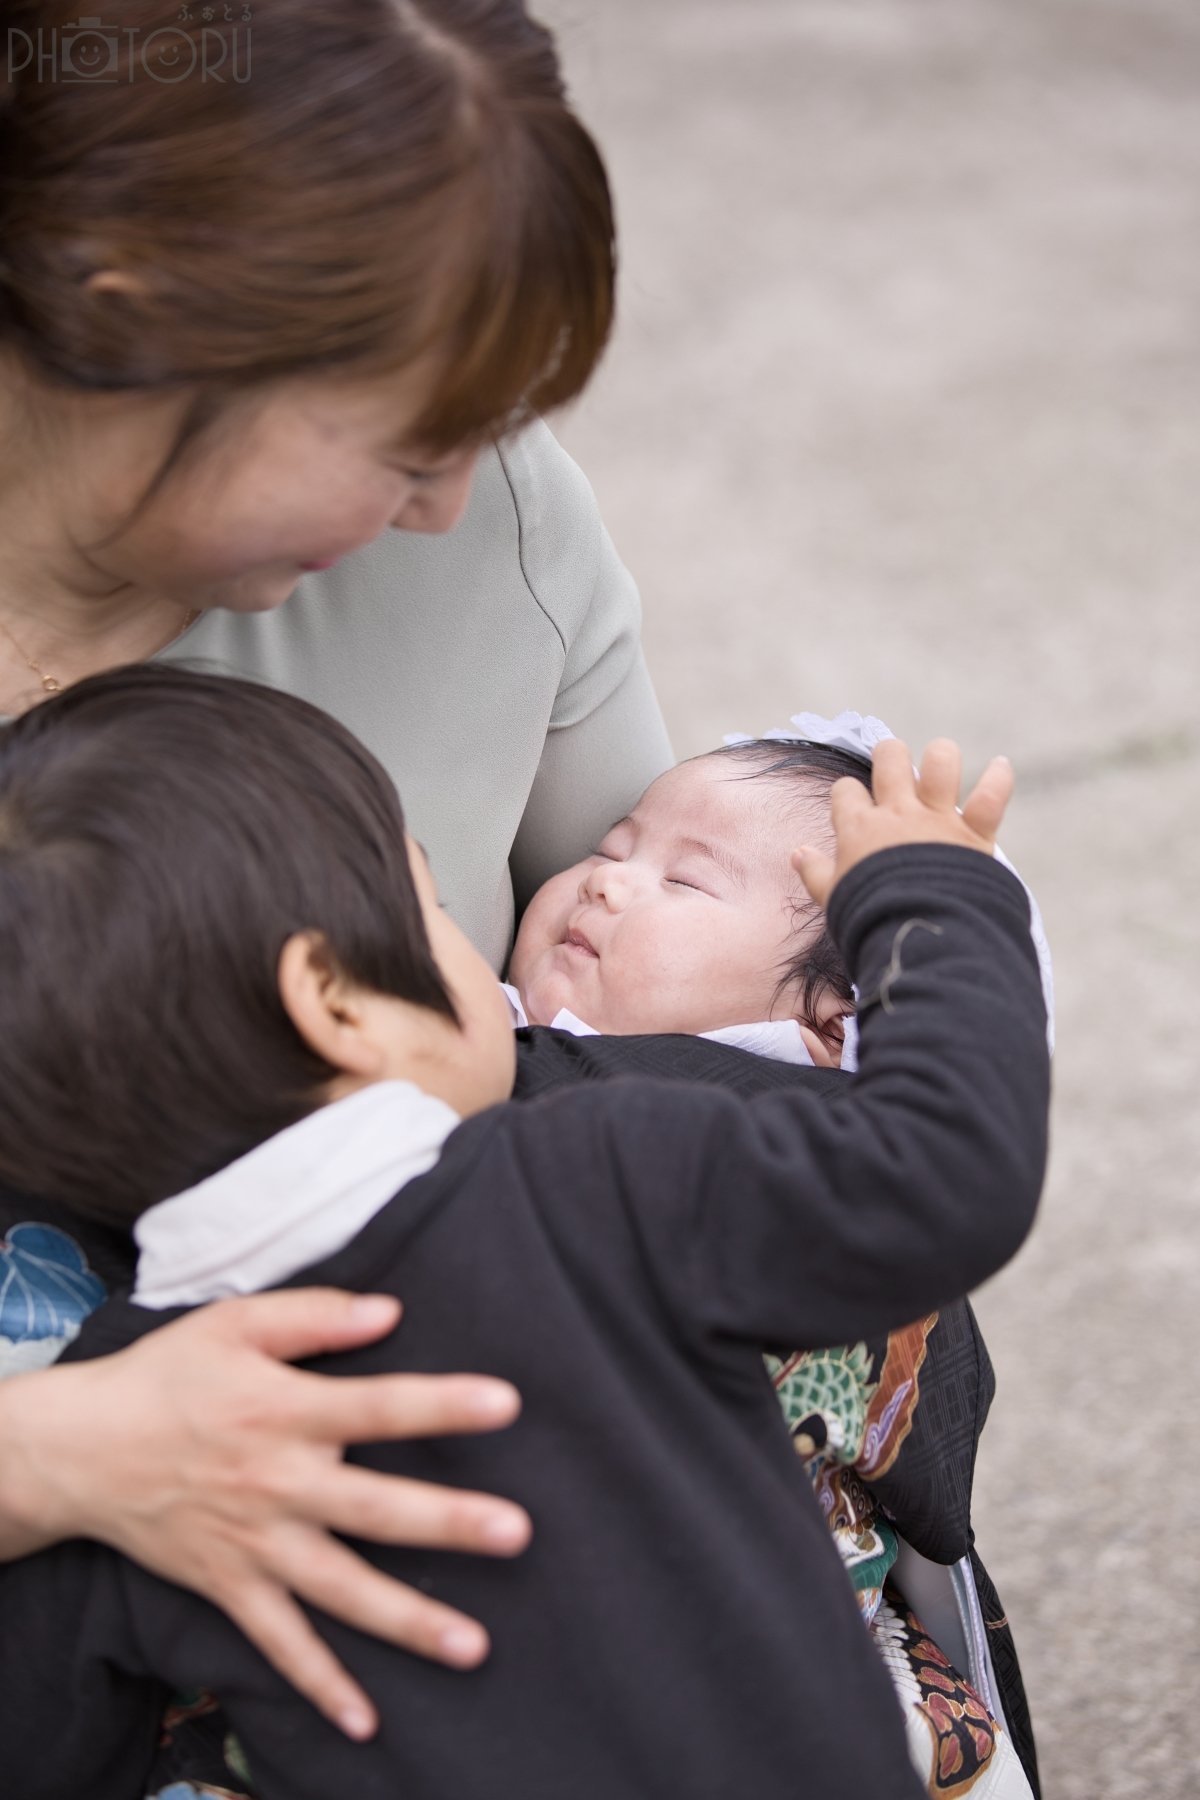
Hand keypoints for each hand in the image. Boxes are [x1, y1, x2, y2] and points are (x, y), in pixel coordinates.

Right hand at [0, 1289, 530, 1740]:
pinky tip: (364, 1719)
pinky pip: (280, 1643)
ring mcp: (257, 1543)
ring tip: (473, 1645)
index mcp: (286, 1411)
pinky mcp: (231, 1587)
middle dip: (446, 1522)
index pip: (377, 1406)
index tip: (506, 1403)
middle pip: (374, 1506)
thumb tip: (390, 1310)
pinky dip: (319, 1683)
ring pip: (342, 1589)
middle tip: (517, 1532)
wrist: (83, 1449)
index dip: (441, 1403)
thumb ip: (315, 1316)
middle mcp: (279, 1482)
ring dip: (407, 1619)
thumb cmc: (170, 1375)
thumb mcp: (235, 1323)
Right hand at [792, 737, 1013, 908]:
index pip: (846, 790)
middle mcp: (898, 813)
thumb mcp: (833, 897)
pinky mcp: (973, 833)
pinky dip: (999, 779)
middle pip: (890, 758)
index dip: (848, 795)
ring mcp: (937, 819)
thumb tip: (797, 853)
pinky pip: (991, 795)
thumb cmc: (868, 917)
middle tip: (892, 770)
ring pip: (941, 762)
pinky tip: (1001, 766)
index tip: (852, 807)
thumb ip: (814, 871)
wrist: (916, 933)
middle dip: (889, 755)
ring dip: (941, 758)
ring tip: (939, 765)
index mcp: (860, 828)